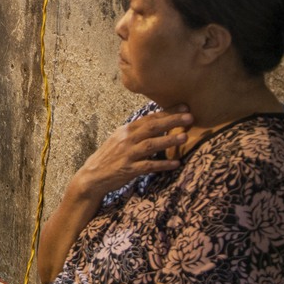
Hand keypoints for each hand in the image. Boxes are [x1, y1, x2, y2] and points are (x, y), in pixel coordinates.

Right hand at [69, 106, 191, 203]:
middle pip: (152, 127)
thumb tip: (155, 119)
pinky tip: (176, 164)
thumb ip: (137, 130)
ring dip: (168, 140)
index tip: (184, 108)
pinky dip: (162, 165)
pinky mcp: (128, 169)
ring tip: (184, 137)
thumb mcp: (120, 138)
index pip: (150, 118)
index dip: (167, 112)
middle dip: (172, 121)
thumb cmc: (109, 156)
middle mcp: (127, 139)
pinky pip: (148, 166)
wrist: (92, 175)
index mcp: (127, 130)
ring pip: (151, 145)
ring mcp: (128, 154)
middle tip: (190, 117)